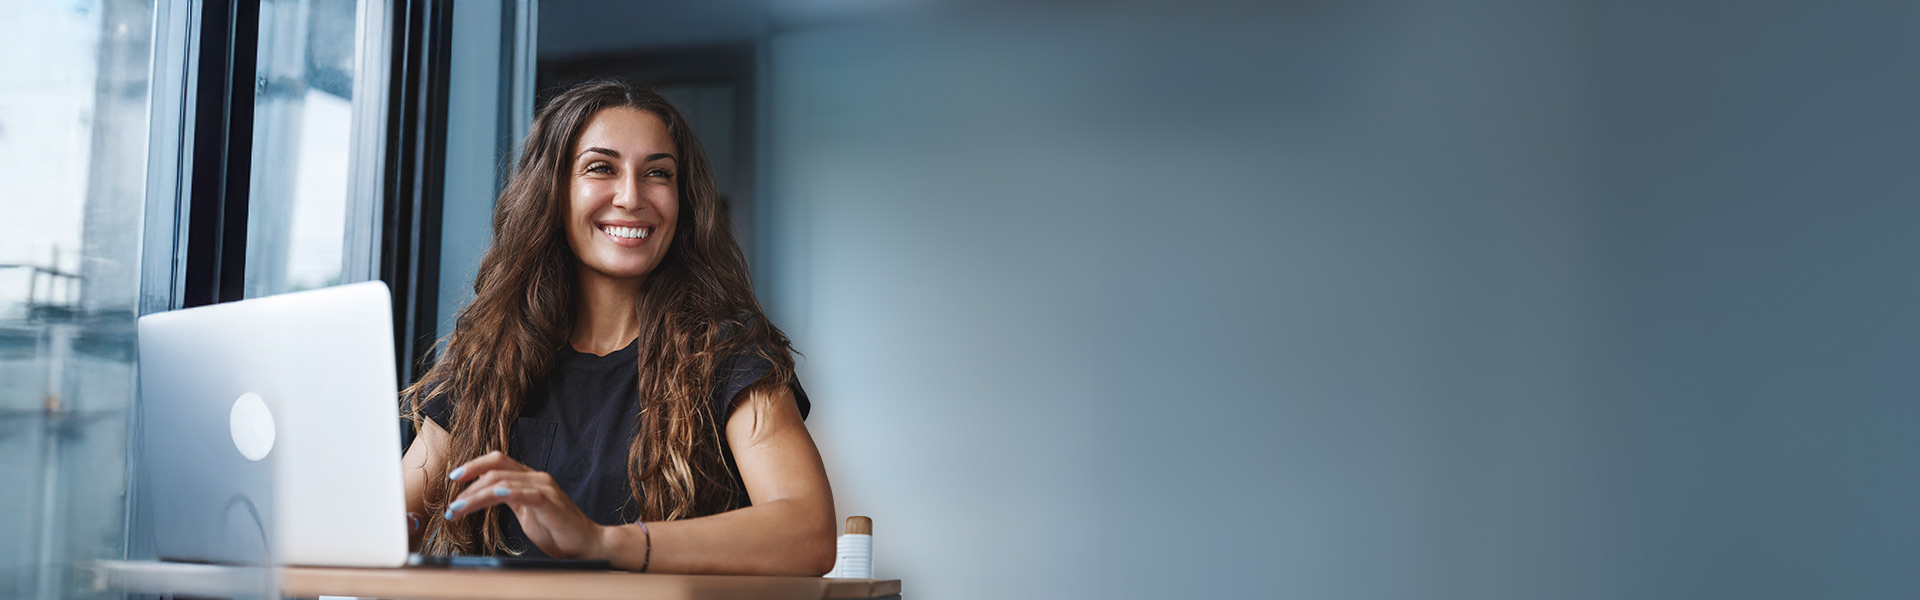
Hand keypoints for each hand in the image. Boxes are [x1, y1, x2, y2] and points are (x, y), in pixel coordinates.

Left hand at [444, 451, 608, 558]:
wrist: (588, 545)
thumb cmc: (558, 531)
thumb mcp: (526, 513)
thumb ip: (510, 501)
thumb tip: (484, 496)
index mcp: (530, 479)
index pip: (497, 462)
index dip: (474, 465)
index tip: (454, 478)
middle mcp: (537, 478)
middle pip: (495, 469)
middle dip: (468, 485)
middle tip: (451, 504)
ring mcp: (544, 488)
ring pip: (502, 482)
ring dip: (475, 496)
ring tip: (458, 510)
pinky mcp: (550, 503)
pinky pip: (524, 493)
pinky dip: (507, 493)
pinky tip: (493, 496)